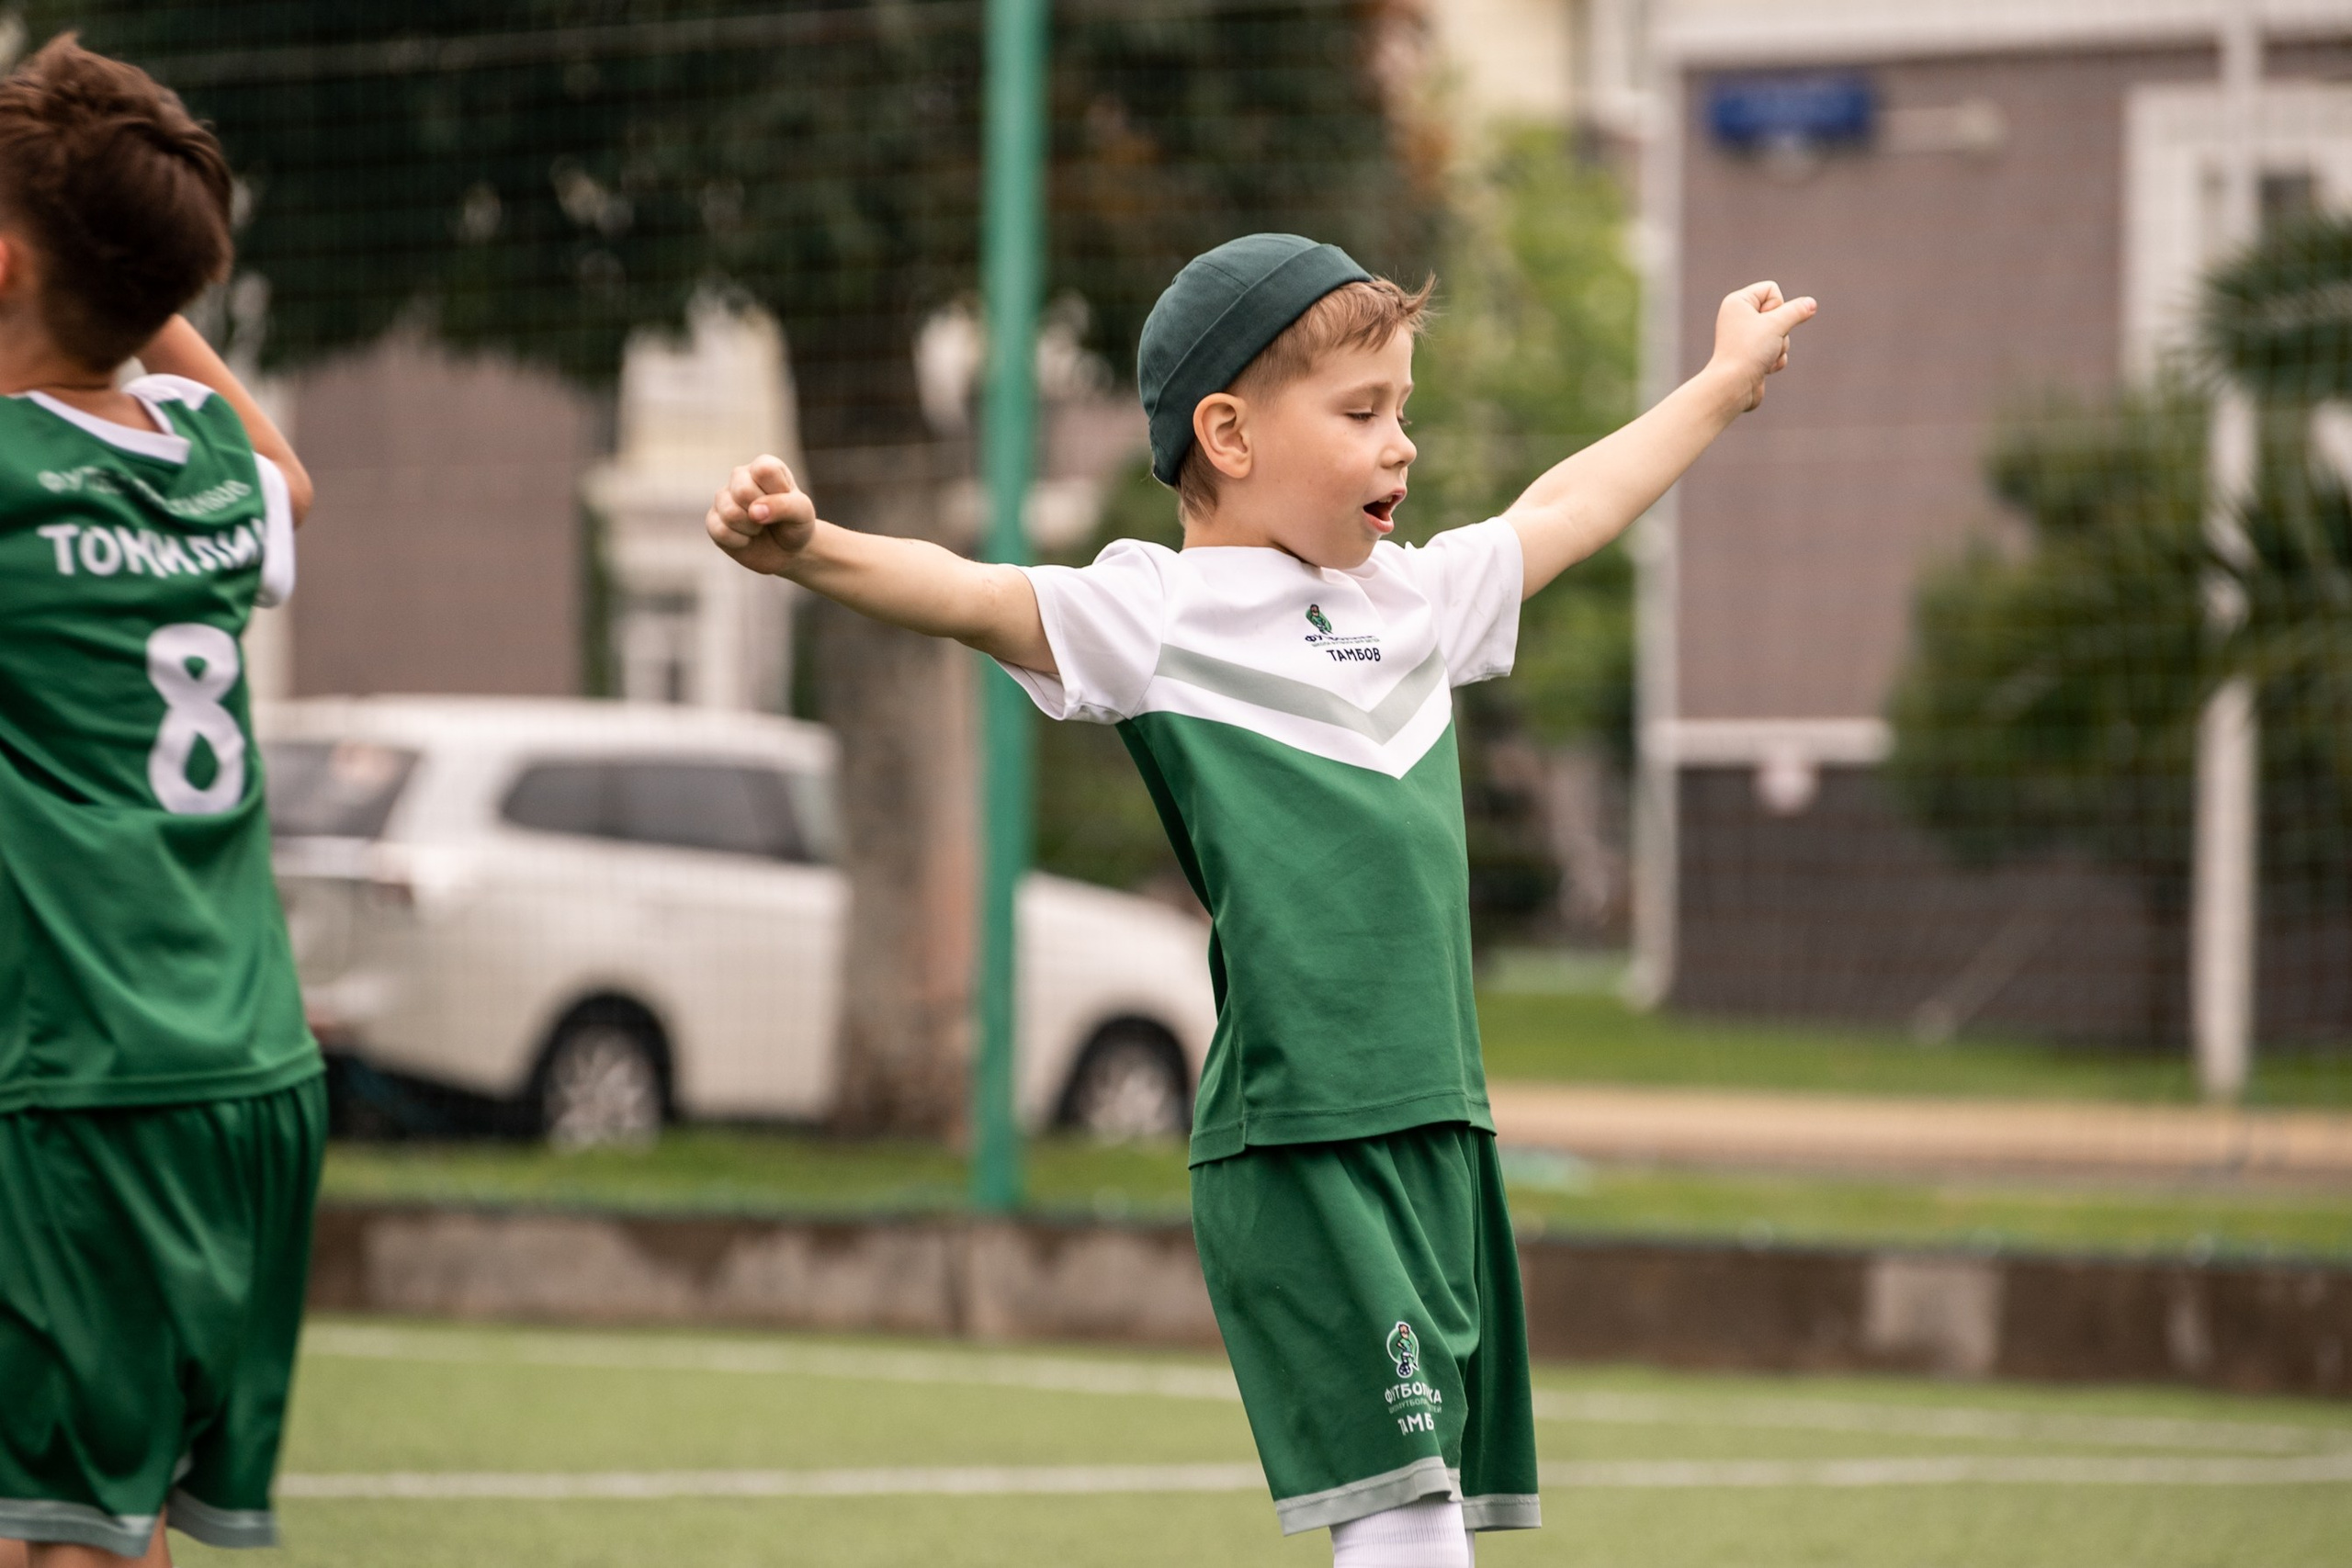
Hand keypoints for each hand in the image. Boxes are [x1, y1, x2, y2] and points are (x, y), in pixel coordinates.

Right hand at [707, 454, 819, 574]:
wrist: (788, 552)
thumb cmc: (795, 524)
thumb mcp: (802, 513)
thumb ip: (783, 506)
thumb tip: (754, 511)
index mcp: (763, 467)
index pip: (763, 470)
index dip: (778, 492)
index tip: (787, 500)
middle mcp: (740, 477)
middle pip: (742, 491)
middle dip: (762, 512)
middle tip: (771, 517)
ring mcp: (723, 498)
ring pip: (730, 512)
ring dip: (751, 528)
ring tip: (759, 527)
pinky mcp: (713, 520)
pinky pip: (720, 531)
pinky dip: (739, 541)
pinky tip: (747, 538)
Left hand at [1709, 281, 1816, 412]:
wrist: (1733, 386)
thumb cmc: (1749, 351)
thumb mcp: (1777, 324)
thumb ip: (1797, 311)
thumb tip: (1811, 303)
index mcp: (1738, 302)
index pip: (1772, 289)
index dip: (1777, 305)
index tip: (1765, 322)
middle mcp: (1739, 317)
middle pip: (1779, 313)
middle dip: (1780, 330)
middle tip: (1765, 341)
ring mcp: (1746, 337)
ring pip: (1781, 333)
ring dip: (1779, 347)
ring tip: (1764, 357)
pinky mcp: (1752, 355)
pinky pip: (1776, 351)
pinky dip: (1775, 360)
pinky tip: (1763, 369)